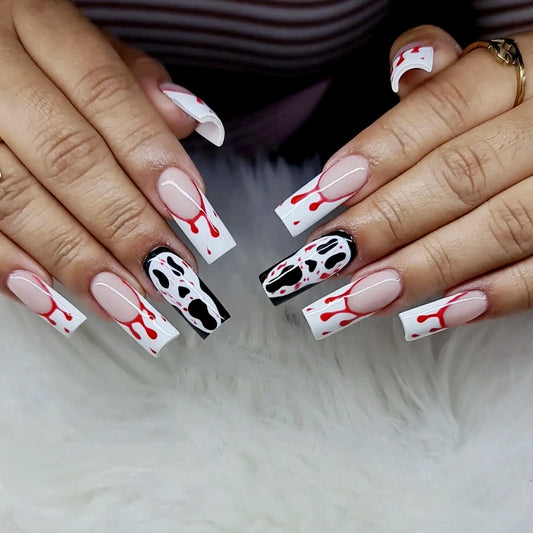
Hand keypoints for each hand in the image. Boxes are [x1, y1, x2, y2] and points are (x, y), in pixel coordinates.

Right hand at [0, 0, 233, 353]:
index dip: (150, 154)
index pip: (103, 91)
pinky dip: (6, 264)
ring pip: (12, 196)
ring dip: (74, 258)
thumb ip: (128, 79)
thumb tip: (187, 117)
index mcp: (32, 21)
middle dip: (122, 222)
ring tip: (123, 302)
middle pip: (65, 154)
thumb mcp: (74, 38)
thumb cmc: (23, 45)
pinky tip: (49, 297)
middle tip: (166, 274)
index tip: (191, 210)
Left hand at [261, 24, 532, 340]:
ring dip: (424, 268)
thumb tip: (405, 66)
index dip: (380, 151)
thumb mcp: (490, 78)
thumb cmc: (516, 112)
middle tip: (327, 257)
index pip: (443, 108)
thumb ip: (445, 83)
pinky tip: (430, 317)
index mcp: (520, 73)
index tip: (322, 195)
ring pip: (504, 226)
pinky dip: (490, 296)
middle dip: (388, 221)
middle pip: (463, 173)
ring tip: (361, 299)